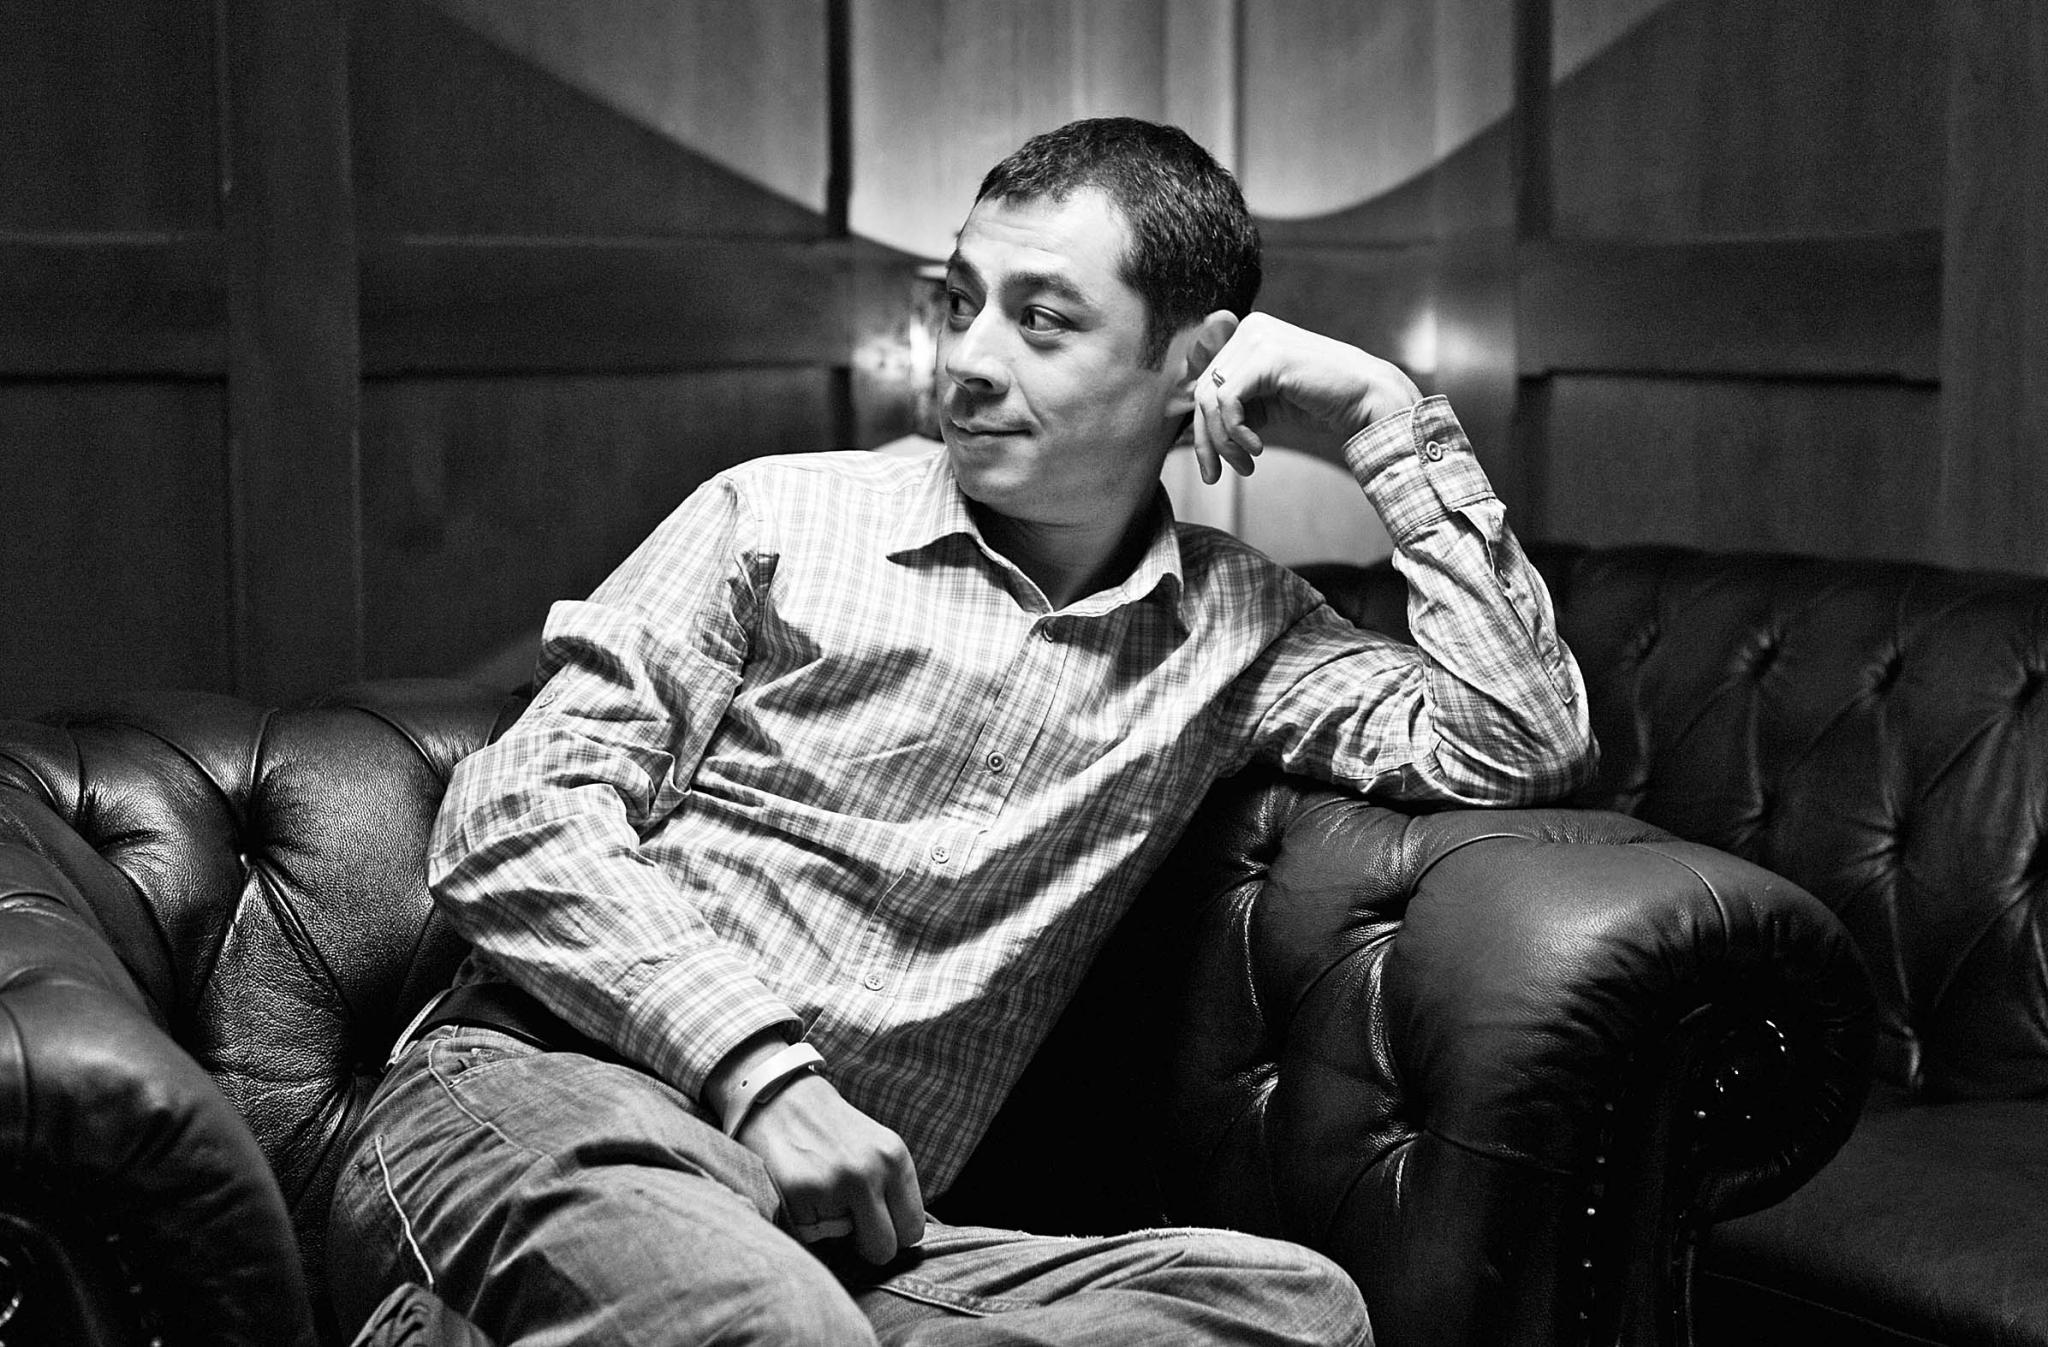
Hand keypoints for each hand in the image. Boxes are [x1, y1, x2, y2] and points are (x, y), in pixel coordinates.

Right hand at [735, 1072, 925, 1263]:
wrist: (780, 1098)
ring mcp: (832, 1184)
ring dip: (832, 1232)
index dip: (894, 1234)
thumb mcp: (877, 1148)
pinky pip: (809, 1237)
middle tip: (849, 1221)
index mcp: (894, 1158)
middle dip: (866, 1245)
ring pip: (843, 1248)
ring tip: (820, 1196)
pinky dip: (804, 1223)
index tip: (877, 1224)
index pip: (912, 1229)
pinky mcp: (797, 1196)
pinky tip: (799, 1193)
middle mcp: (868, 1171)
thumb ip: (893, 1190)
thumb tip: (901, 1241)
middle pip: (884, 1250)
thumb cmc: (831, 1131)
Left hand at [1190, 312, 1421, 483]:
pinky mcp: (1268, 357)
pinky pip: (1228, 401)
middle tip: (1216, 474)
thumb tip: (1190, 423)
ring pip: (1210, 398)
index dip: (1198, 424)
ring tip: (1244, 466)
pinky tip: (1256, 449)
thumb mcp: (1266, 401)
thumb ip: (1233, 403)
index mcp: (1247, 334)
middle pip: (1201, 391)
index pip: (1203, 380)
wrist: (1368, 399)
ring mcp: (1258, 338)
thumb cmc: (1321, 402)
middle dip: (1207, 440)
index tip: (1208, 461)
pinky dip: (1235, 433)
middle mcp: (1249, 328)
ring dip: (1223, 442)